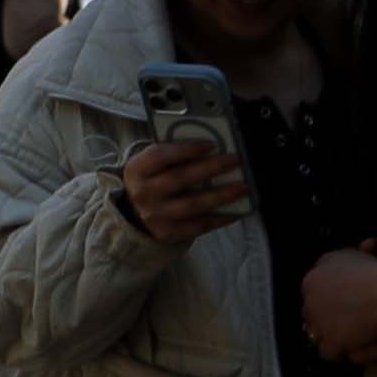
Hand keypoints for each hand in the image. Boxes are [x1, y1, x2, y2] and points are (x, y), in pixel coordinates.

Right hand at [115, 135, 251, 246]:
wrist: (134, 214)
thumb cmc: (152, 181)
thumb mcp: (151, 165)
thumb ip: (172, 155)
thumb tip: (210, 149)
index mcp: (137, 170)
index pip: (160, 155)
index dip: (185, 149)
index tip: (211, 144)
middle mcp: (143, 193)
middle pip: (180, 178)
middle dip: (210, 167)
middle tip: (234, 160)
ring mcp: (155, 216)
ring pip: (193, 204)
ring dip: (221, 195)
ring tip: (242, 186)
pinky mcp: (168, 233)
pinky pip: (199, 225)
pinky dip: (220, 218)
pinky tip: (236, 210)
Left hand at [297, 247, 376, 362]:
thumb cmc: (373, 269)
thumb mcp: (357, 253)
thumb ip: (356, 251)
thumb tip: (368, 243)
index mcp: (311, 279)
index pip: (311, 294)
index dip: (325, 300)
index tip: (341, 303)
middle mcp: (308, 300)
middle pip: (310, 313)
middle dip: (323, 317)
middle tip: (344, 320)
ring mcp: (318, 322)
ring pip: (315, 334)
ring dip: (328, 335)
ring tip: (345, 337)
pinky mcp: (330, 340)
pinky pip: (327, 352)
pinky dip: (338, 351)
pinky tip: (349, 349)